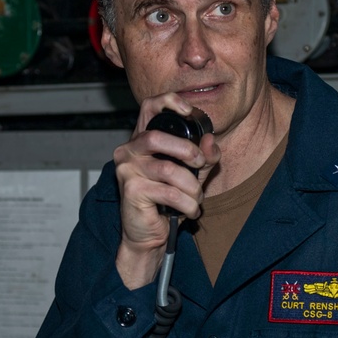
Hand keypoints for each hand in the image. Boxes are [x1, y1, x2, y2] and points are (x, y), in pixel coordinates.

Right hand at [113, 94, 219, 287]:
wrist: (148, 234)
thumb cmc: (166, 201)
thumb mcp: (191, 174)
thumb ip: (203, 157)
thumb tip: (210, 141)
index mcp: (141, 140)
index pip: (148, 107)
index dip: (168, 102)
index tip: (189, 111)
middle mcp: (128, 151)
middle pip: (156, 138)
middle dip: (187, 151)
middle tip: (200, 165)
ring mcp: (127, 170)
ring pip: (168, 170)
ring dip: (191, 187)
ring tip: (196, 198)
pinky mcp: (130, 191)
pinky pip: (168, 192)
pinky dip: (187, 203)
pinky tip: (190, 211)